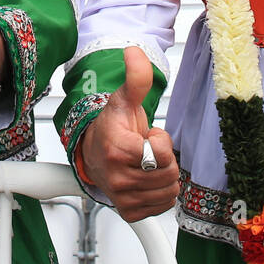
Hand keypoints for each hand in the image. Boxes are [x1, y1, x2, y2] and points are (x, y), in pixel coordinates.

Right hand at [79, 46, 178, 221]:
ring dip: (163, 175)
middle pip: (168, 173)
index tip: (147, 135)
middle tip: (146, 150)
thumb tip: (134, 52)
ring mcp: (123, 197)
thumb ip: (136, 78)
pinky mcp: (129, 211)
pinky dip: (160, 193)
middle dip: (163, 159)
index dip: (160, 141)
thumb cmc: (112, 127)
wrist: (95, 152)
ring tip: (146, 164)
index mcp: (117, 149)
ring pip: (168, 190)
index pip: (162, 154)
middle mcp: (117, 177)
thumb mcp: (125, 100)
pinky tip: (147, 178)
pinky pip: (163, 205)